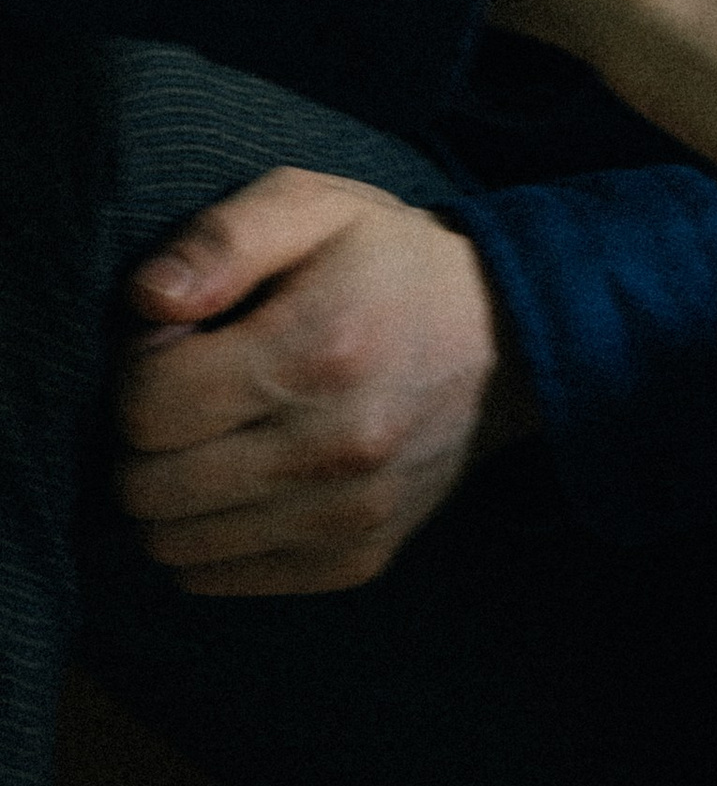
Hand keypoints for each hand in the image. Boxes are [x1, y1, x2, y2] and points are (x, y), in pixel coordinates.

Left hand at [116, 168, 531, 597]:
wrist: (510, 341)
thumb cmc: (390, 264)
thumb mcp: (313, 208)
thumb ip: (221, 238)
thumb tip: (146, 300)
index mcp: (316, 351)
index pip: (145, 405)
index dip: (137, 367)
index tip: (181, 342)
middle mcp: (334, 447)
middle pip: (147, 487)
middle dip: (141, 439)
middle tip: (189, 397)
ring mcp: (348, 514)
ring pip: (173, 545)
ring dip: (167, 494)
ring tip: (212, 441)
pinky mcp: (357, 558)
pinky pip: (219, 578)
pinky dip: (205, 538)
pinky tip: (238, 485)